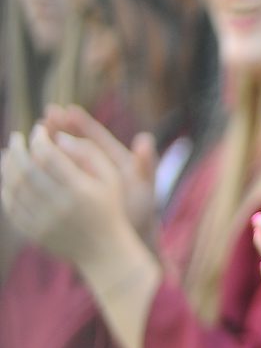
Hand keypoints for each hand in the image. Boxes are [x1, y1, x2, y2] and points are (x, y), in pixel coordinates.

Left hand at [1, 123, 132, 266]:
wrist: (105, 251)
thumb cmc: (108, 207)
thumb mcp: (111, 177)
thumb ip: (88, 151)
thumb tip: (57, 137)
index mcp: (79, 190)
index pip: (48, 155)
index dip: (39, 138)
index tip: (38, 130)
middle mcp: (60, 206)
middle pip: (26, 169)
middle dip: (17, 148)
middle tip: (16, 137)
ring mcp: (45, 222)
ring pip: (14, 188)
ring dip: (7, 166)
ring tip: (8, 154)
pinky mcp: (35, 234)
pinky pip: (12, 208)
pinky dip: (6, 189)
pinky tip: (9, 178)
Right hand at [43, 105, 158, 238]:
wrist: (128, 237)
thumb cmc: (140, 211)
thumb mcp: (144, 188)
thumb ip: (146, 164)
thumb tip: (146, 139)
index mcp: (111, 157)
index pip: (93, 134)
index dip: (80, 122)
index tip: (68, 110)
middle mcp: (93, 163)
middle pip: (73, 140)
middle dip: (59, 127)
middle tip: (46, 116)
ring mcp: (78, 177)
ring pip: (59, 156)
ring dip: (46, 145)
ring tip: (34, 135)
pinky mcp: (67, 191)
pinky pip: (53, 176)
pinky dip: (41, 168)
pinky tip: (28, 162)